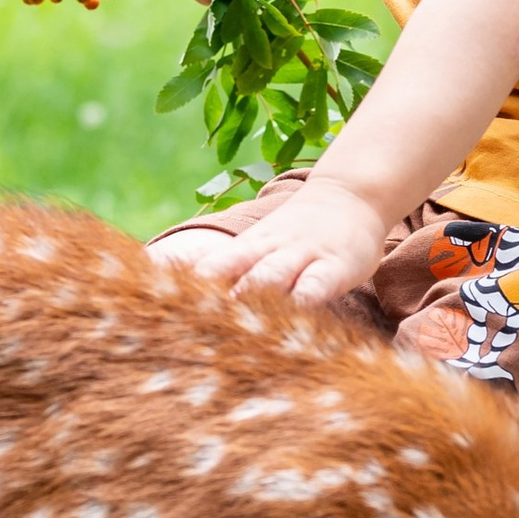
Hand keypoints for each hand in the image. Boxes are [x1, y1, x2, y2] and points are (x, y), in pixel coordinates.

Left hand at [195, 174, 386, 307]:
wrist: (351, 196)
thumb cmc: (299, 232)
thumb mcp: (264, 244)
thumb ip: (237, 269)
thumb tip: (195, 301)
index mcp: (248, 246)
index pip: (213, 266)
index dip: (190, 287)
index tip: (167, 310)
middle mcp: (270, 249)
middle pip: (236, 269)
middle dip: (216, 296)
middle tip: (192, 321)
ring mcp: (302, 255)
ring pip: (271, 273)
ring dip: (250, 293)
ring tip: (233, 320)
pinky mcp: (335, 266)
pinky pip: (316, 284)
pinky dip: (302, 299)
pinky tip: (292, 316)